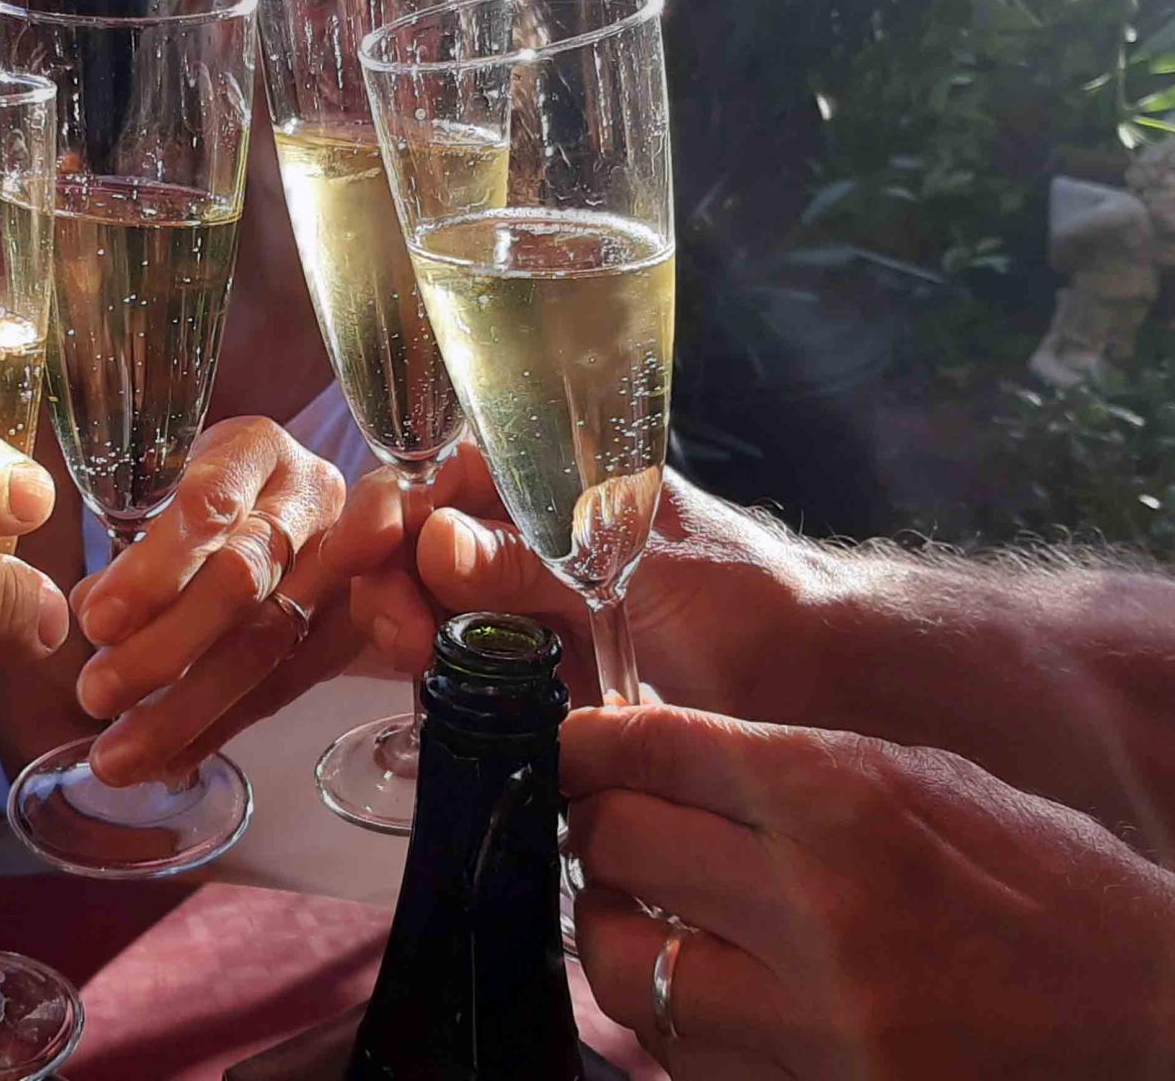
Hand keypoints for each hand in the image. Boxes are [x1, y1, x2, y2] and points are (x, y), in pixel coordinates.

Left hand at [69, 416, 359, 784]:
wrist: (315, 516)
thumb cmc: (222, 497)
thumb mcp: (176, 491)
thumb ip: (138, 547)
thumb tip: (92, 608)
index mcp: (256, 451)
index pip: (210, 503)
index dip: (155, 567)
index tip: (96, 620)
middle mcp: (310, 500)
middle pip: (243, 578)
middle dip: (165, 647)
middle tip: (94, 692)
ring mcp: (341, 567)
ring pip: (266, 642)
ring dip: (185, 708)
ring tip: (117, 755)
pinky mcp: (350, 626)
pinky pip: (286, 685)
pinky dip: (220, 727)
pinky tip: (168, 762)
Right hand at [341, 442, 816, 709]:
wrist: (816, 676)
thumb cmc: (746, 598)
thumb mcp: (635, 570)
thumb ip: (533, 559)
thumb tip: (429, 539)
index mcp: (552, 475)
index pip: (437, 472)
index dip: (385, 510)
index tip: (358, 560)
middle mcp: (530, 528)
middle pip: (416, 541)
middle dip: (387, 582)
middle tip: (402, 640)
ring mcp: (530, 597)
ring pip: (427, 603)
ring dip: (404, 632)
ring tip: (419, 667)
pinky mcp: (537, 664)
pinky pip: (461, 662)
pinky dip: (436, 680)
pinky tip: (436, 703)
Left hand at [563, 705, 1174, 1079]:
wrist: (1169, 1014)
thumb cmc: (1050, 882)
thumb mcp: (924, 780)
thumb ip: (784, 769)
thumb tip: (646, 757)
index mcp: (848, 795)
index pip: (648, 749)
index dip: (586, 746)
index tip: (572, 753)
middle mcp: (822, 905)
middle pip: (615, 849)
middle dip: (598, 835)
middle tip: (613, 834)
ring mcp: (820, 1020)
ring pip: (623, 970)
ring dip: (617, 937)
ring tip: (651, 919)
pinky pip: (685, 1058)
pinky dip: (678, 1024)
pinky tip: (717, 994)